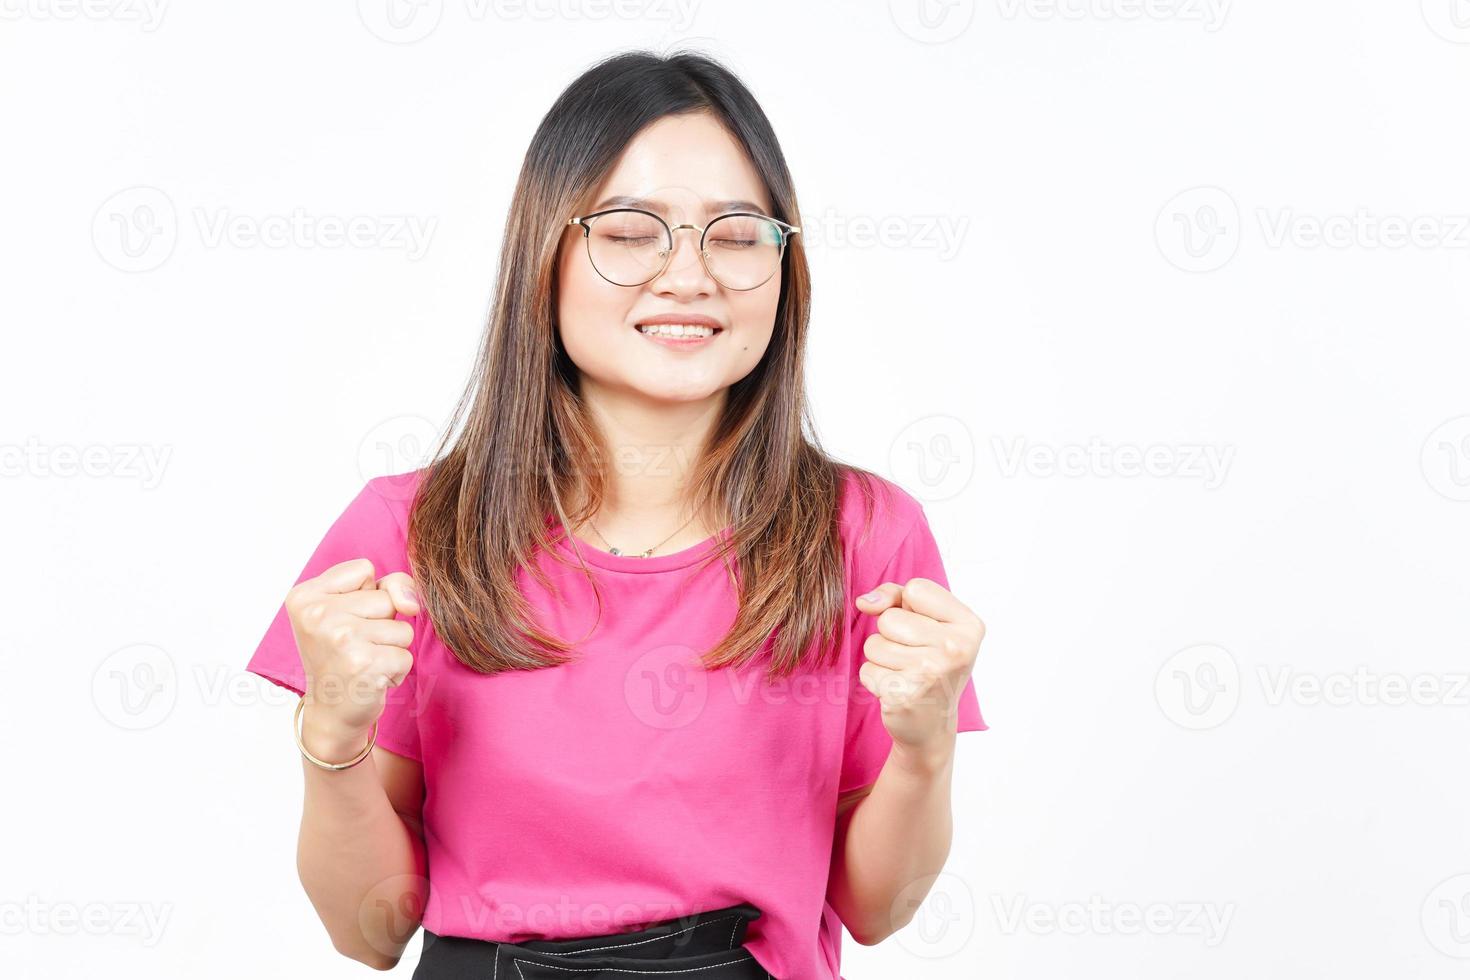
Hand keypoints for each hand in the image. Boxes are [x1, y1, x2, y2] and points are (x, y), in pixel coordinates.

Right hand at [285, 558, 420, 737]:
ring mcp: (340, 639)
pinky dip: (395, 670)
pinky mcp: (363, 664)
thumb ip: (389, 585)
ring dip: (391, 648)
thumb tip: (411, 602)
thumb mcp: (354, 608)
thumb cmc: (344, 654)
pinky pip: (405, 655)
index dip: (365, 595)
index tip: (345, 620)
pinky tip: (371, 678)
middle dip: (381, 623)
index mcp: (305, 596)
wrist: (331, 711)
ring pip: (402, 627)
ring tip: (364, 660)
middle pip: (386, 599)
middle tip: (355, 646)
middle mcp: (317, 615)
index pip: (364, 570)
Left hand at [854, 577, 984, 764]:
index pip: (916, 589)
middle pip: (889, 618)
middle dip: (892, 635)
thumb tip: (864, 602)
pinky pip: (867, 670)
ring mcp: (931, 672)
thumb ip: (896, 596)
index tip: (925, 630)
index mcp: (969, 625)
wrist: (932, 724)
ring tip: (905, 673)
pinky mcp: (904, 695)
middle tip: (914, 657)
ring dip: (881, 658)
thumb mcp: (926, 622)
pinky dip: (875, 680)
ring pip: (874, 644)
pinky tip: (897, 689)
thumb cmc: (929, 663)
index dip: (909, 607)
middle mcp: (956, 648)